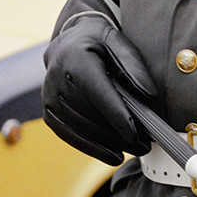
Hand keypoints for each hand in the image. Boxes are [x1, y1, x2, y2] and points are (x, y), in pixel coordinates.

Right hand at [42, 12, 157, 164]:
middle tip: (144, 144)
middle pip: (90, 114)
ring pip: (82, 128)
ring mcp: (49, 97)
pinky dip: (92, 148)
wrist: (68, 41)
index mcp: (74, 57)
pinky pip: (69, 135)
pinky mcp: (48, 112)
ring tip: (134, 149)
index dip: (116, 114)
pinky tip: (111, 155)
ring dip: (108, 143)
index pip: (97, 92)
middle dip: (118, 133)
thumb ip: (133, 65)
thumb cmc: (97, 41)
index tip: (136, 133)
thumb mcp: (117, 41)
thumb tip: (148, 96)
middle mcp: (56, 78)